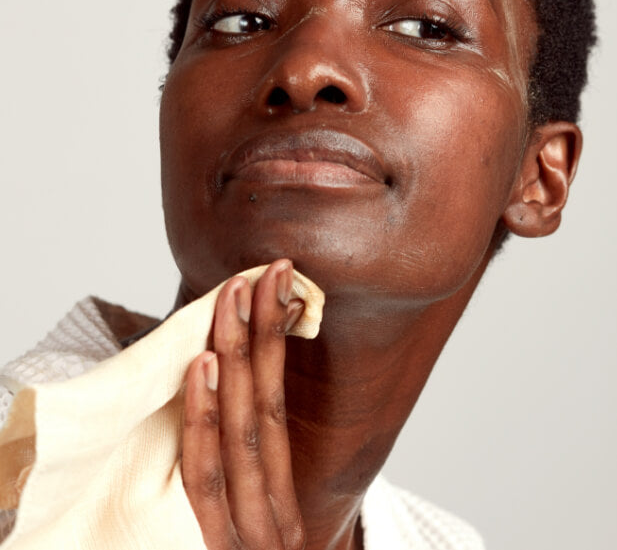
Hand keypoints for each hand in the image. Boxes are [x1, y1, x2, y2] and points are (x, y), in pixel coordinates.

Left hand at [181, 260, 305, 549]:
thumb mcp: (263, 532)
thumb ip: (255, 478)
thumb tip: (245, 399)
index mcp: (285, 501)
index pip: (280, 403)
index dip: (278, 341)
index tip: (277, 284)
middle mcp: (274, 512)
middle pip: (266, 405)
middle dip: (260, 334)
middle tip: (261, 273)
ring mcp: (248, 530)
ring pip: (241, 429)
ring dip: (235, 358)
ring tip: (231, 301)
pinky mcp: (219, 546)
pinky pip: (209, 473)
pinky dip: (205, 414)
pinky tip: (203, 366)